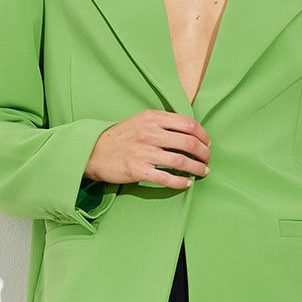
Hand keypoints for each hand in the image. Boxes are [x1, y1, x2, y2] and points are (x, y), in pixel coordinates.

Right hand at [84, 109, 210, 189]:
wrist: (93, 151)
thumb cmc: (121, 137)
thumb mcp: (141, 120)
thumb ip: (163, 122)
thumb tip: (190, 130)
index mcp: (152, 118)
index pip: (188, 124)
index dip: (203, 135)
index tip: (207, 143)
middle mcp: (149, 133)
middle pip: (188, 142)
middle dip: (204, 153)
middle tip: (207, 159)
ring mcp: (144, 152)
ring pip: (180, 161)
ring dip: (197, 168)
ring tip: (203, 172)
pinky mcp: (138, 170)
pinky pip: (166, 178)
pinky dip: (181, 182)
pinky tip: (187, 183)